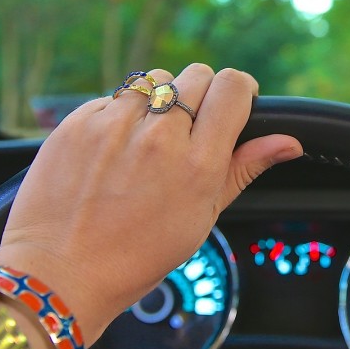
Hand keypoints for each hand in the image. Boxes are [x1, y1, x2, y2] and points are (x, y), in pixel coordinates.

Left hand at [0, 64, 301, 341]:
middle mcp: (158, 137)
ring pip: (154, 79)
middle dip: (199, 95)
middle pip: (196, 74)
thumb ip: (243, 168)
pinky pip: (112, 98)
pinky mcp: (77, 123)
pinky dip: (118, 116)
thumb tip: (289, 142)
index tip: (232, 104)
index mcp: (197, 165)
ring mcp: (114, 126)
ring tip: (146, 141)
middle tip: (187, 131)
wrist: (60, 274)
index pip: (231, 87)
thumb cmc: (137, 256)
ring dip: (158, 101)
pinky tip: (112, 152)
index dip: (238, 91)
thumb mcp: (202, 218)